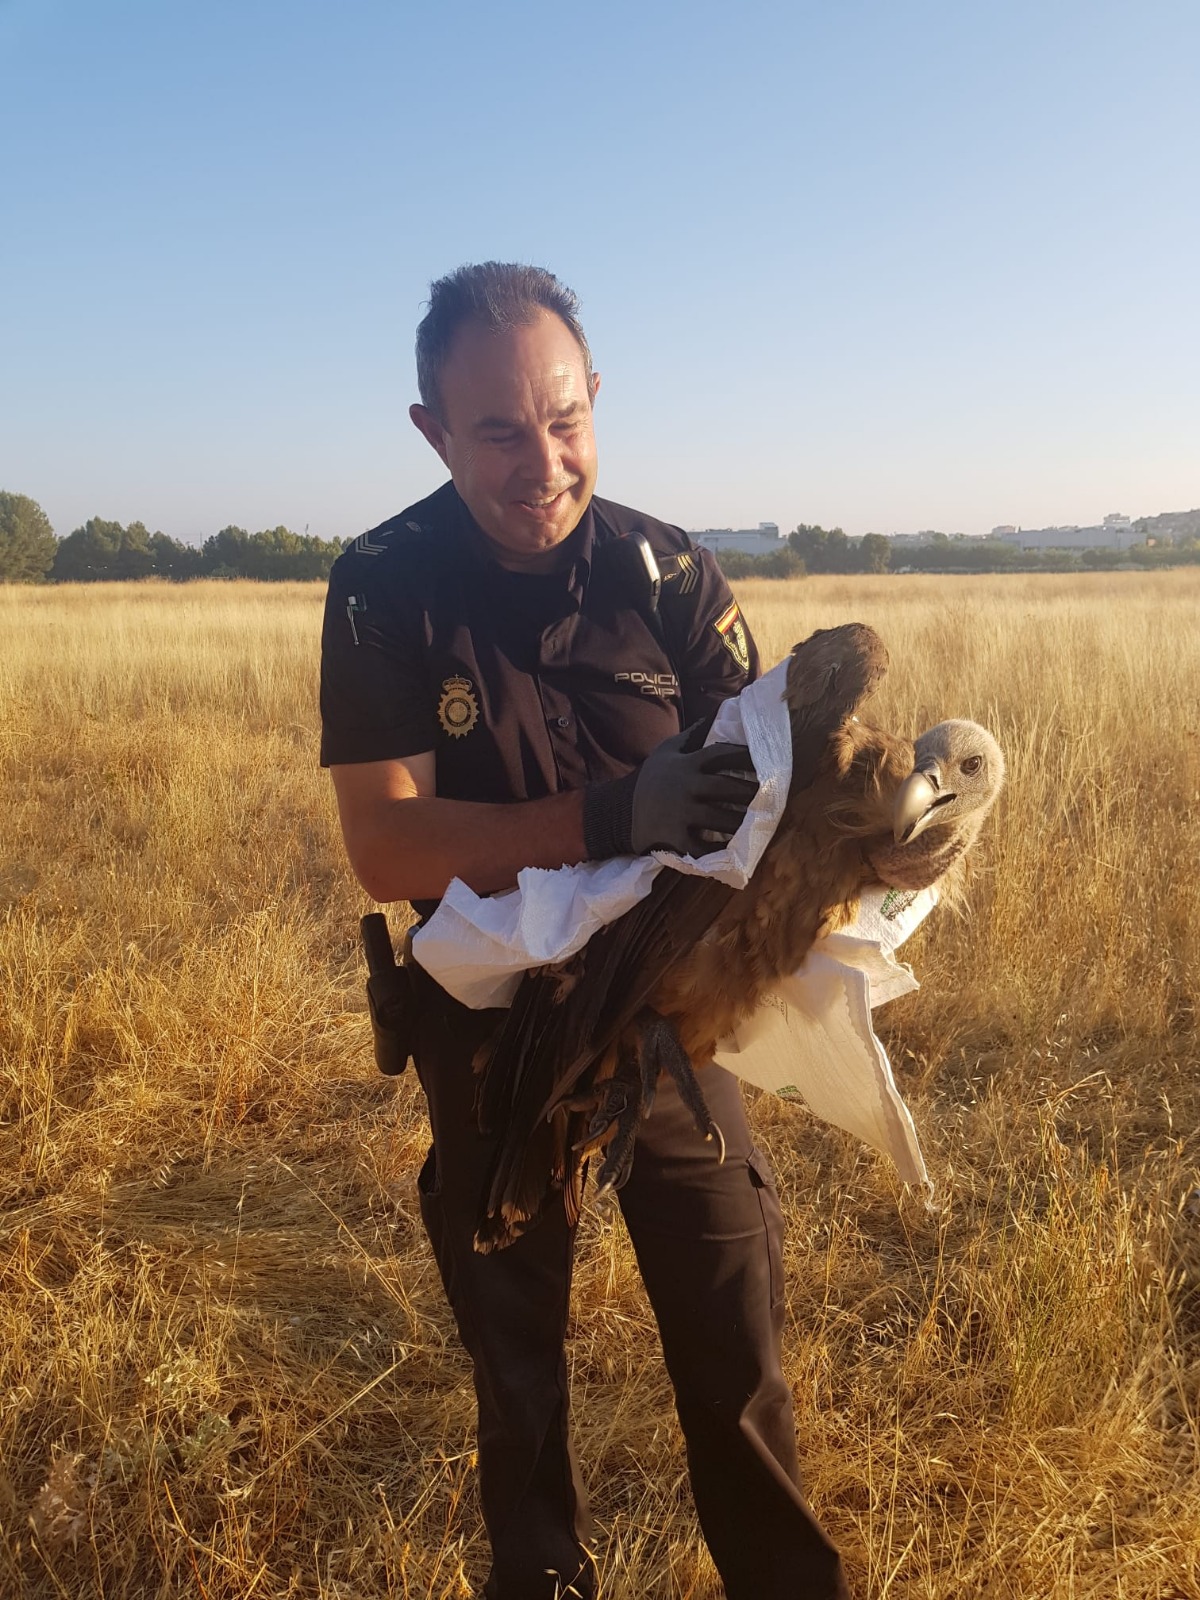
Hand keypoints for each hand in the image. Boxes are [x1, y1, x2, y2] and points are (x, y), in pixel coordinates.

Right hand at [583, 726, 758, 859]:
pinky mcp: (674, 837)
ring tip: (758, 824)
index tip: (763, 761)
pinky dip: (719, 850)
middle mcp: (685, 786)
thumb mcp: (665, 751)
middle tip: (770, 797)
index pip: (721, 754)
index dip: (745, 756)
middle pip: (725, 787)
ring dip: (741, 822)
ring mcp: (680, 813)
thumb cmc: (649, 780)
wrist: (619, 811)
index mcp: (686, 764)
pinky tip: (733, 850)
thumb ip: (690, 736)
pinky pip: (702, 846)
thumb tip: (715, 715)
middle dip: (750, 793)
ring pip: (719, 818)